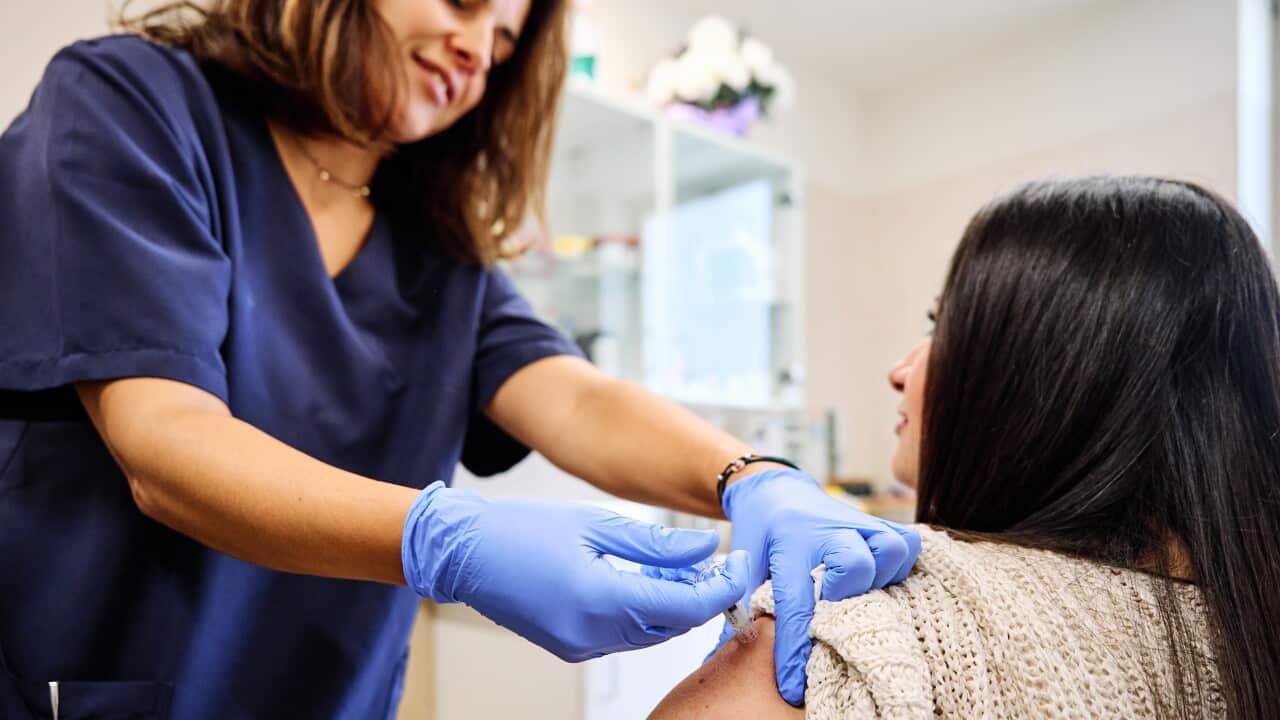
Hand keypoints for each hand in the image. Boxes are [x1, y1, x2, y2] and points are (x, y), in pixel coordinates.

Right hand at [401, 482, 749, 660]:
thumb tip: (707, 548)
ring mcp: (580, 646)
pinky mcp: (572, 647)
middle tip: (718, 560)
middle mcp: (592, 634)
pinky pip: (625, 635)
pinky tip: (648, 579)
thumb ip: (658, 543)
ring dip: (675, 603)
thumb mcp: (597, 524)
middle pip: (673, 626)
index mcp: (600, 599)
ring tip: (681, 563)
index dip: (721, 587)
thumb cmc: (521, 529)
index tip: (740, 563)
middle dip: (703, 595)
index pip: (685, 605)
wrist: (464, 552)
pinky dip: (646, 611)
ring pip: (651, 634)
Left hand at [716, 469, 920, 704]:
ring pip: (890, 550)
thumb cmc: (759, 532)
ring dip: (881, 578)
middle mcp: (828, 529)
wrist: (775, 489)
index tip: (793, 687)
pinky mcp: (878, 522)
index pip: (795, 602)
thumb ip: (738, 610)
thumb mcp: (742, 565)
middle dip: (846, 599)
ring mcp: (858, 523)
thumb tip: (722, 659)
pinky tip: (882, 580)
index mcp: (789, 542)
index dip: (795, 648)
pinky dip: (901, 565)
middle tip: (831, 616)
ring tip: (862, 595)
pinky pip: (908, 543)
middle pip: (856, 566)